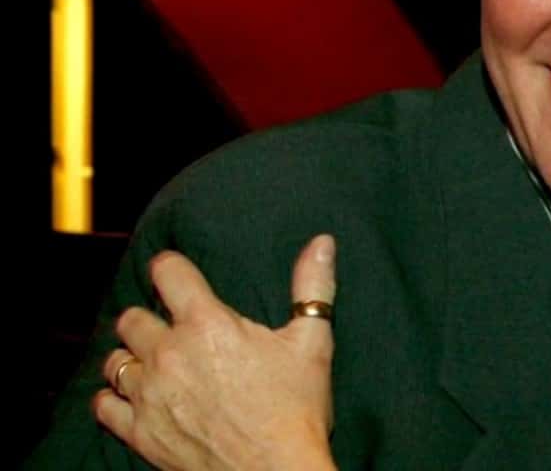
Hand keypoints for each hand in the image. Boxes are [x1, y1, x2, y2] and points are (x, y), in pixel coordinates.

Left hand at [93, 235, 338, 470]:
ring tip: (155, 362)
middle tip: (174, 327)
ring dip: (133, 356)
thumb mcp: (311, 342)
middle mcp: (168, 353)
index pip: (168, 273)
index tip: (177, 272)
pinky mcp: (139, 432)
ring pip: (115, 359)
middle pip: (133, 317)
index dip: (171, 267)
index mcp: (207, 324)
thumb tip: (322, 243)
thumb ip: (313, 287)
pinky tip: (133, 396)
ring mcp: (149, 395)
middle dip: (152, 316)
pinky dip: (113, 398)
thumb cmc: (296, 408)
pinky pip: (103, 405)